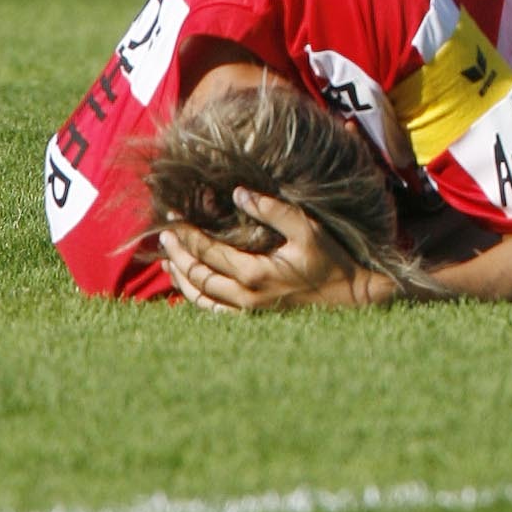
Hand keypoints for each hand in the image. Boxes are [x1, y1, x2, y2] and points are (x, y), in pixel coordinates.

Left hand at [158, 188, 395, 311]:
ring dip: (181, 277)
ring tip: (167, 260)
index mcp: (254, 272)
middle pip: (197, 275)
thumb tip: (239, 193)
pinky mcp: (252, 318)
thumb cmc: (331, 258)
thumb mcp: (307, 227)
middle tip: (163, 235)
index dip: (186, 235)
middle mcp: (244, 296)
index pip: (207, 252)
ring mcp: (247, 311)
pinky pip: (213, 311)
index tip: (171, 218)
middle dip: (177, 254)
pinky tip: (190, 286)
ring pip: (200, 298)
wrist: (349, 298)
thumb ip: (273, 209)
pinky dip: (195, 297)